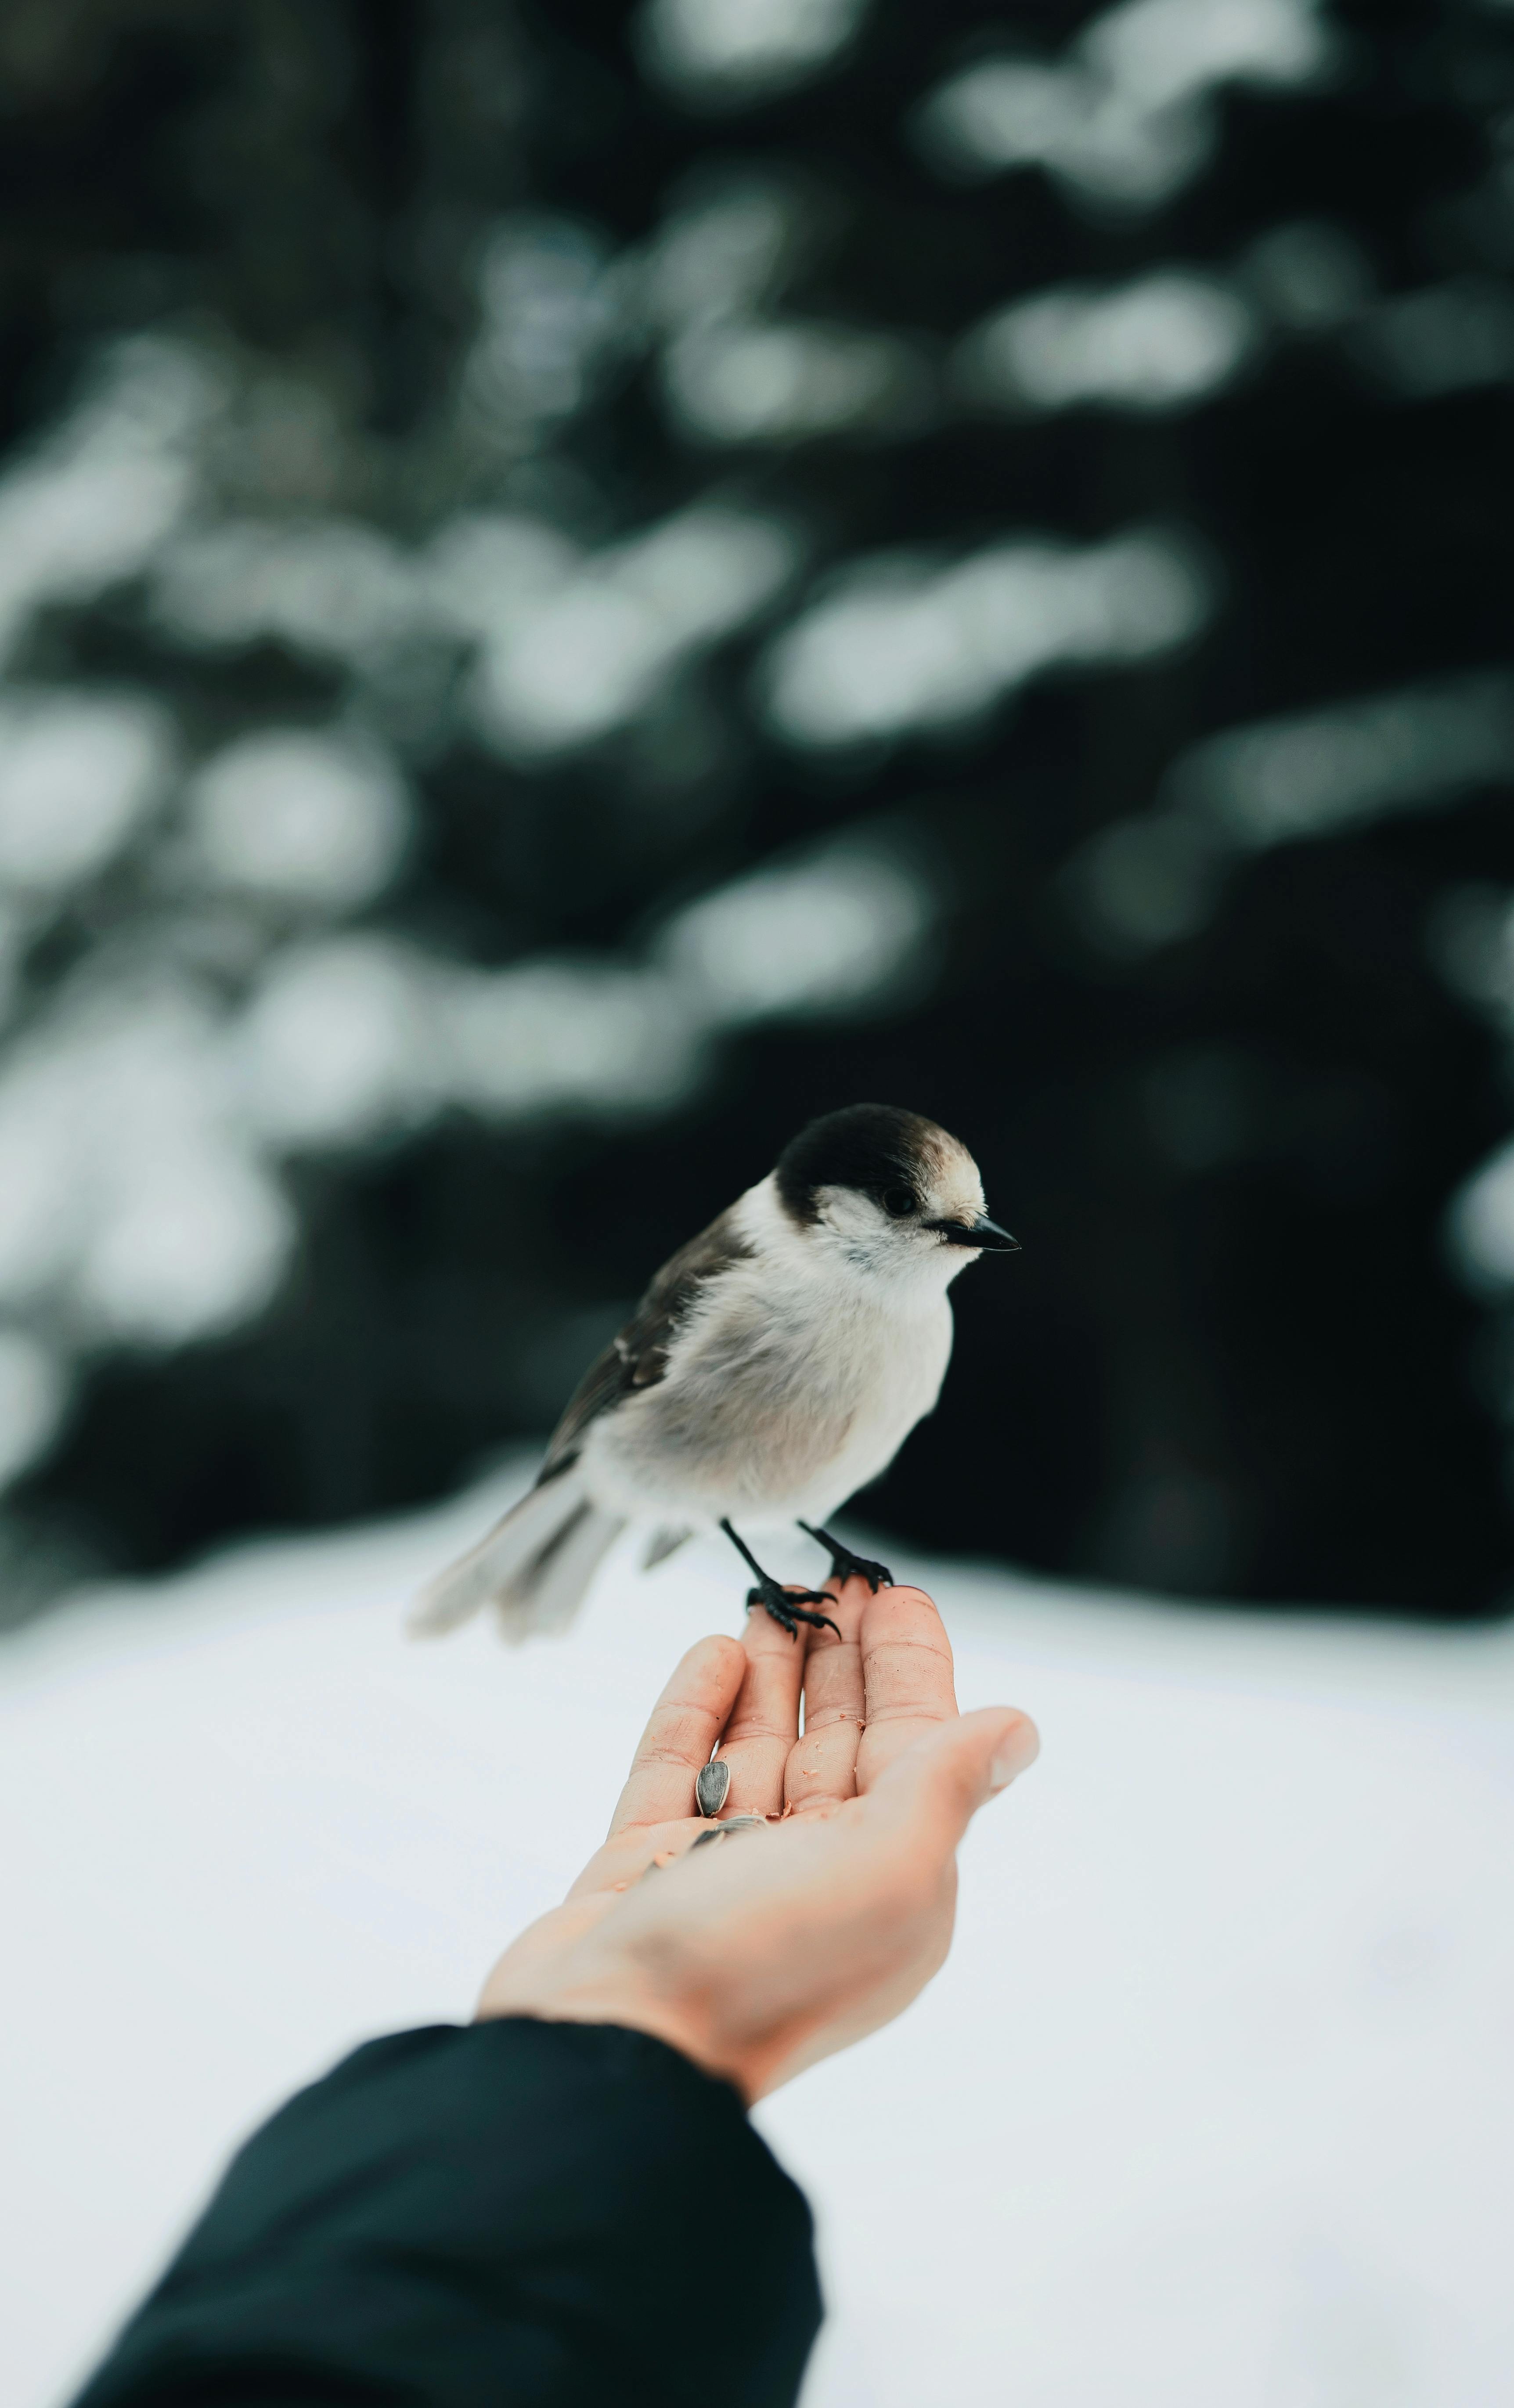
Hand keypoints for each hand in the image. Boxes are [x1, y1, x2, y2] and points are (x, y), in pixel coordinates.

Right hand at [476, 1575, 1038, 2101]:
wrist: (612, 2047)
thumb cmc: (761, 1966)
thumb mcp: (889, 1871)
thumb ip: (948, 1786)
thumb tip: (1019, 1731)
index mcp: (887, 1882)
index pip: (913, 1747)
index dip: (907, 1666)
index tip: (892, 1590)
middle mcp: (814, 1873)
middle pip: (837, 1739)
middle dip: (840, 1656)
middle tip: (832, 1575)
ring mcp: (722, 1869)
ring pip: (757, 1745)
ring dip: (771, 1667)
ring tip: (772, 1593)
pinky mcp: (643, 1866)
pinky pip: (678, 1769)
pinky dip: (698, 1709)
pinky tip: (714, 1650)